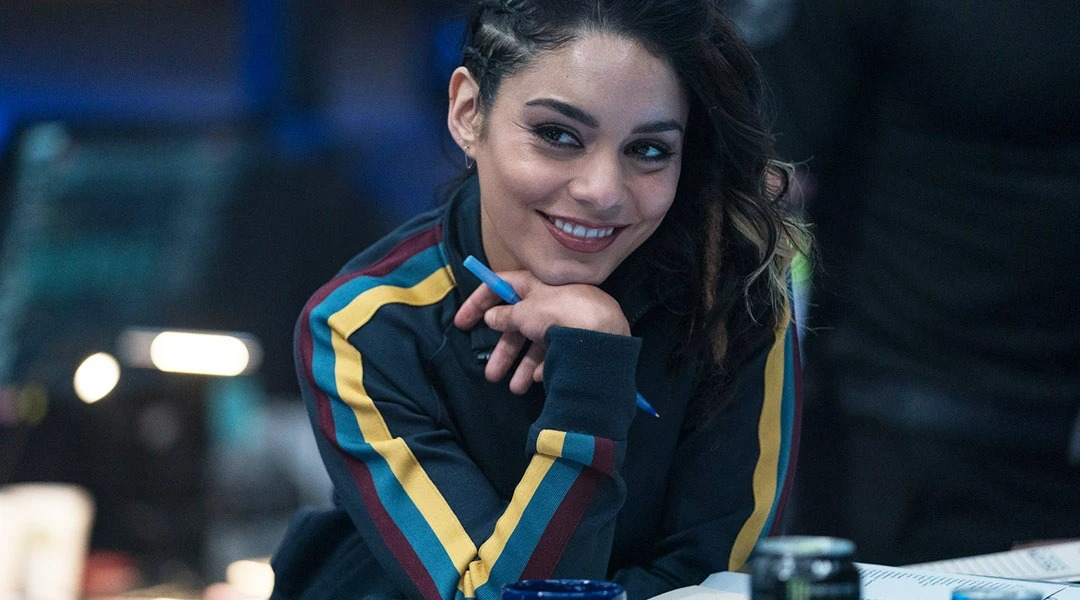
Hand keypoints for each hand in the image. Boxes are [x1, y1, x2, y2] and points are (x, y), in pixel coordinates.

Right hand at [454, 270, 629, 394]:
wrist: (603, 332)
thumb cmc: (558, 314)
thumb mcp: (524, 312)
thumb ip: (505, 315)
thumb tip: (492, 316)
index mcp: (536, 284)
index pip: (500, 287)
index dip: (478, 304)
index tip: (461, 324)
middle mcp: (551, 300)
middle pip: (519, 325)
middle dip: (505, 353)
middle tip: (491, 375)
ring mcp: (567, 320)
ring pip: (538, 344)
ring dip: (523, 367)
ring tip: (516, 389)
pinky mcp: (581, 340)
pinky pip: (558, 354)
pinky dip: (547, 366)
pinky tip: (543, 379)